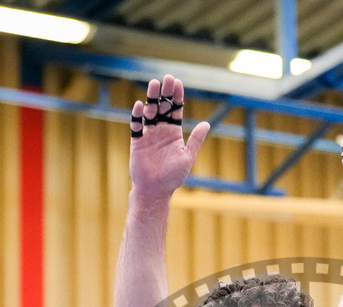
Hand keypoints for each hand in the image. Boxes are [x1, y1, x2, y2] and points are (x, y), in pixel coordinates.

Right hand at [129, 75, 209, 199]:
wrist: (156, 191)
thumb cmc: (173, 177)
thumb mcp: (187, 157)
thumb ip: (195, 140)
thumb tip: (206, 124)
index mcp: (173, 133)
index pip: (175, 110)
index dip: (176, 97)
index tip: (178, 83)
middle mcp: (160, 131)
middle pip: (162, 107)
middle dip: (165, 93)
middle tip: (167, 79)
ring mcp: (148, 135)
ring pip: (150, 112)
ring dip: (152, 99)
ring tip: (154, 84)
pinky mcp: (137, 142)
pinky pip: (136, 126)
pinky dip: (137, 116)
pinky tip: (140, 105)